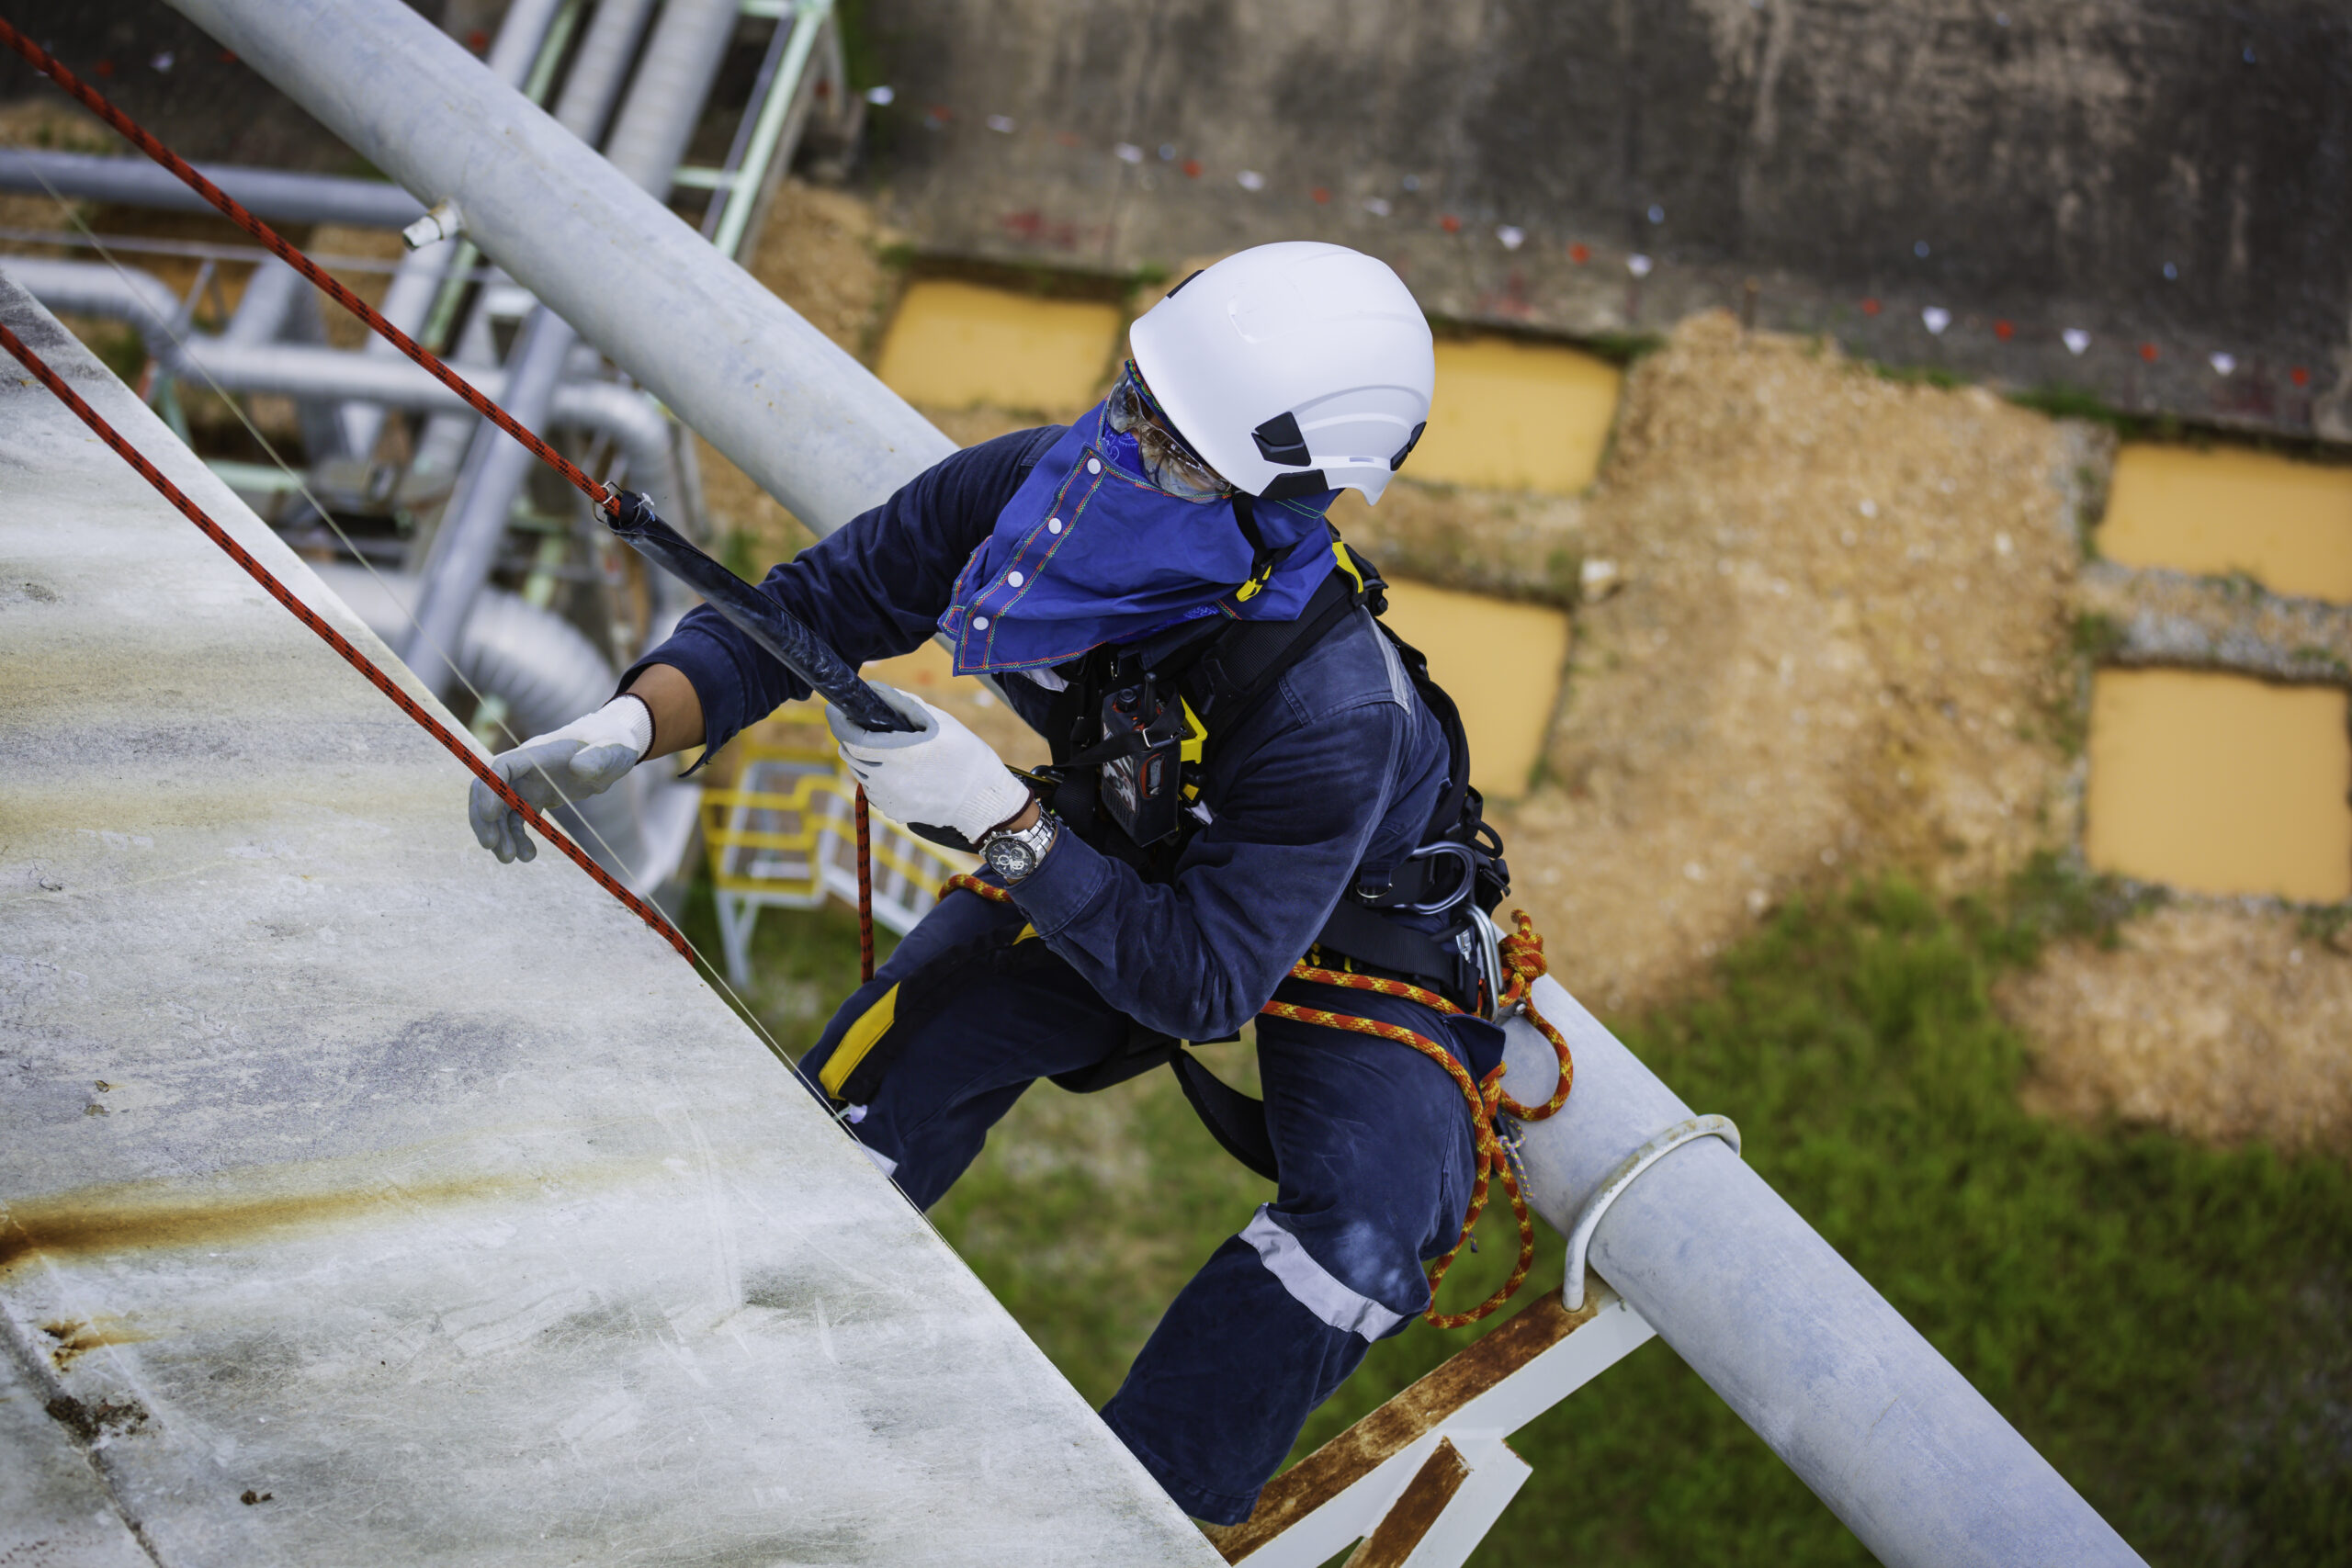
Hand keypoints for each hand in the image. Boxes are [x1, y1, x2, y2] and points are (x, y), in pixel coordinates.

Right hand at [468, 696, 651, 862]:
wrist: (613, 749)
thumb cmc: (612, 744)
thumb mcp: (611, 751)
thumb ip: (597, 758)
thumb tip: (579, 768)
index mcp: (537, 752)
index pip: (501, 767)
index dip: (490, 789)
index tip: (490, 815)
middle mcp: (525, 768)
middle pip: (489, 790)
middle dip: (484, 817)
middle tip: (490, 846)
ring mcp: (528, 783)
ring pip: (501, 810)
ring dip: (500, 834)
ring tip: (511, 859)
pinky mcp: (535, 798)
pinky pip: (517, 820)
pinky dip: (517, 838)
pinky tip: (528, 855)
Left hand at [827, 684, 1029, 851]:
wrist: (983, 799)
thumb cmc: (965, 755)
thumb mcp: (938, 721)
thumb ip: (901, 703)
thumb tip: (873, 688)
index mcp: (900, 754)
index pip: (853, 738)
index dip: (840, 722)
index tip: (836, 709)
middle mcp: (889, 780)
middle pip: (850, 756)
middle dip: (850, 738)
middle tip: (862, 724)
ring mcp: (890, 800)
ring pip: (860, 773)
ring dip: (863, 758)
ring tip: (885, 747)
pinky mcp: (895, 812)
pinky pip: (874, 790)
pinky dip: (876, 777)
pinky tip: (898, 770)